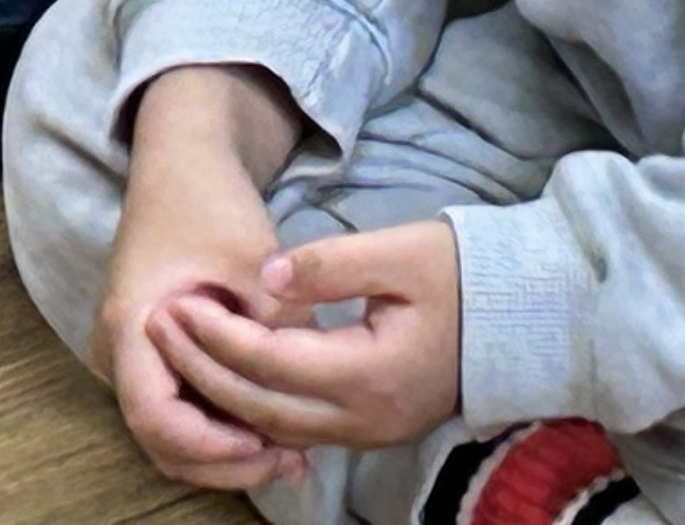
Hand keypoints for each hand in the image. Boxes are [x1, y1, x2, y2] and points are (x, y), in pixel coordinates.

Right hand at [98, 72, 314, 493]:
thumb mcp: (253, 259)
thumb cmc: (209, 199)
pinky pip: (179, 407)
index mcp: (131, 324)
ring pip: (171, 432)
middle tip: (289, 464)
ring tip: (289, 453)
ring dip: (224, 450)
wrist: (181, 157)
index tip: (264, 442)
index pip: (155, 418)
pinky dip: (219, 426)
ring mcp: (133, 353)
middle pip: (161, 439)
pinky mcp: (152, 351)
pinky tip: (270, 427)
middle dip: (223, 461)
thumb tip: (311, 390)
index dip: (210, 445)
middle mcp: (120, 349)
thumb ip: (276, 325)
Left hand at [154, 218, 465, 459]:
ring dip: (222, 392)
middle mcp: (364, 418)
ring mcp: (368, 432)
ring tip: (182, 347)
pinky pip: (297, 430)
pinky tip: (226, 376)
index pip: (270, 362)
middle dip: (203, 368)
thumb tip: (267, 275)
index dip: (217, 334)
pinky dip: (255, 407)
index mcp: (371, 374)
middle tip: (161, 325)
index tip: (176, 300)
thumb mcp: (402, 253)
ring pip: (274, 427)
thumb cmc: (463, 278)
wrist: (523, 320)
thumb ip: (330, 265)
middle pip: (260, 407)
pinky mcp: (370, 429)